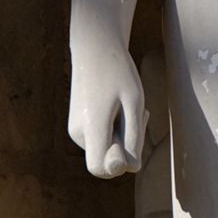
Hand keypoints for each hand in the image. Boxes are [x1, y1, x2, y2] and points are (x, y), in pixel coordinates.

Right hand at [68, 38, 147, 176]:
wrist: (95, 49)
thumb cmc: (119, 72)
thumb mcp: (135, 103)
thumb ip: (132, 137)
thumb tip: (129, 168)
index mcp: (91, 126)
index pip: (100, 168)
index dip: (119, 163)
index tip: (129, 135)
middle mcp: (79, 133)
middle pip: (107, 161)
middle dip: (128, 147)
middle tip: (140, 115)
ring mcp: (77, 131)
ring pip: (106, 150)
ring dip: (124, 136)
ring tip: (130, 107)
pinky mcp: (79, 127)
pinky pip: (102, 141)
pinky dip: (116, 131)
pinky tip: (122, 109)